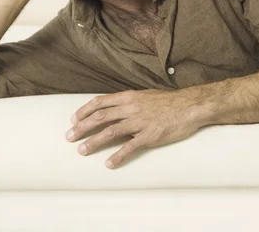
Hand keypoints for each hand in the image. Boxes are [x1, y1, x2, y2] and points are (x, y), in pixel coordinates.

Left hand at [66, 88, 205, 167]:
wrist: (189, 106)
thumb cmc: (168, 101)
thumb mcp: (145, 95)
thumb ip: (128, 101)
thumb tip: (113, 108)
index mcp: (129, 97)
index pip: (101, 102)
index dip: (84, 111)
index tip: (73, 119)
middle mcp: (131, 107)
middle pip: (101, 117)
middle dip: (82, 127)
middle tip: (69, 136)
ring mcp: (140, 121)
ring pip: (111, 131)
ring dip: (94, 141)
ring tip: (82, 150)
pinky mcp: (150, 136)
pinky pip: (130, 147)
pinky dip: (118, 156)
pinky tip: (109, 163)